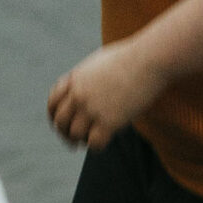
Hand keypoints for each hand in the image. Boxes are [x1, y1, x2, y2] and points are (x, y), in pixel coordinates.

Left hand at [48, 39, 168, 151]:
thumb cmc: (131, 57)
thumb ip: (87, 76)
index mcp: (76, 79)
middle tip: (73, 141)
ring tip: (92, 138)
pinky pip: (94, 143)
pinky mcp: (108, 121)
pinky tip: (106, 140)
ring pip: (75, 134)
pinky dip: (97, 145)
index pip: (53, 102)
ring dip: (82, 140)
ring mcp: (92, 108)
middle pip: (60, 122)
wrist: (149, 60)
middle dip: (65, 133)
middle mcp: (79, 94)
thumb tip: (83, 86)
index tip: (61, 124)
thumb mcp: (101, 62)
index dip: (54, 116)